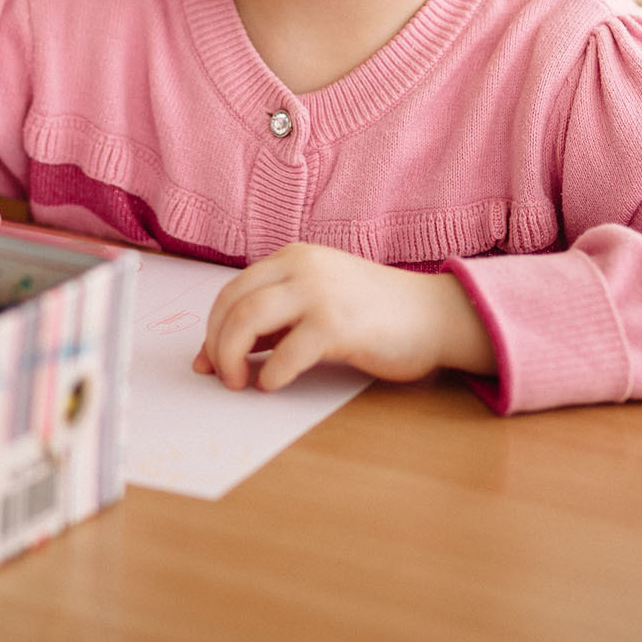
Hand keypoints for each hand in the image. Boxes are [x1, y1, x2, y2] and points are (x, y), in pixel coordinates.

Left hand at [192, 243, 495, 391]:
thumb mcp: (316, 303)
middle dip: (216, 345)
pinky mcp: (339, 324)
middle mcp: (302, 267)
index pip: (232, 290)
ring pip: (248, 320)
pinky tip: (273, 385)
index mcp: (294, 257)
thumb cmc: (373, 315)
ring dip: (231, 357)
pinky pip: (286, 354)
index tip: (208, 361)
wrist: (433, 316)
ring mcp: (321, 293)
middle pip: (233, 304)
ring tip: (240, 382)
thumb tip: (217, 356)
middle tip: (222, 377)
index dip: (212, 329)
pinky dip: (270, 375)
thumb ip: (274, 321)